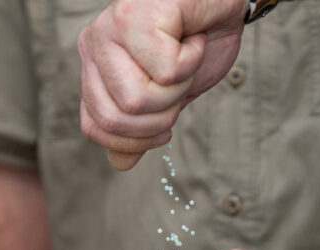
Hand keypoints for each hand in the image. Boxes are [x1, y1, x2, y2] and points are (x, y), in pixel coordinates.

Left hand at [78, 0, 246, 169]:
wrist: (225, 1)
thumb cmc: (197, 40)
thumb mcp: (168, 95)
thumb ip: (141, 126)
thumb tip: (119, 164)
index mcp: (94, 66)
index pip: (95, 127)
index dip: (135, 140)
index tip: (166, 127)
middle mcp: (93, 45)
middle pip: (117, 118)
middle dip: (161, 114)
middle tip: (179, 82)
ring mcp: (110, 28)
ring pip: (138, 99)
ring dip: (178, 86)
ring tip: (185, 55)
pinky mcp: (137, 15)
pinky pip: (165, 70)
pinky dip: (193, 59)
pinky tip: (192, 36)